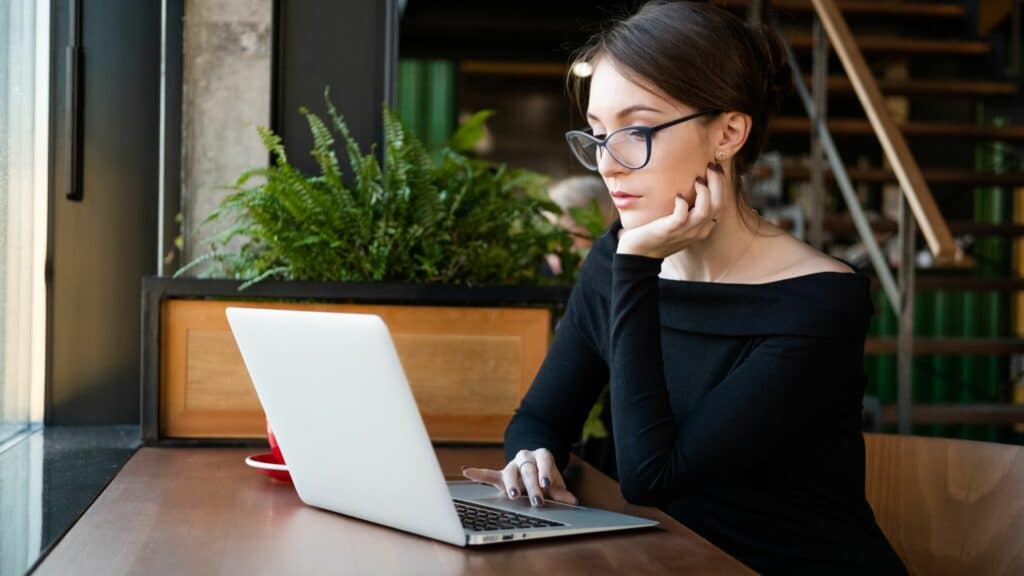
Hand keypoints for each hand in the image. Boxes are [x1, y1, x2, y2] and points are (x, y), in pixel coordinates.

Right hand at [461, 448, 577, 506]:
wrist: (535, 465)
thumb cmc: (545, 476)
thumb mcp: (555, 482)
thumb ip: (561, 492)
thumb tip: (572, 501)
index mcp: (541, 456)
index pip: (544, 460)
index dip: (544, 472)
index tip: (545, 484)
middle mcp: (526, 457)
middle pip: (527, 469)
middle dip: (531, 485)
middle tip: (537, 500)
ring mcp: (512, 465)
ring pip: (510, 471)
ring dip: (511, 483)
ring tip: (512, 495)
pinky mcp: (501, 475)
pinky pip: (489, 474)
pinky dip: (478, 473)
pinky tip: (467, 471)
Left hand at [617, 162, 724, 258]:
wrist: (639, 254)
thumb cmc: (658, 234)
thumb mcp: (680, 223)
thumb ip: (690, 209)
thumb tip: (692, 184)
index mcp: (703, 227)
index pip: (721, 204)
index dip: (721, 185)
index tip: (716, 168)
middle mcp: (698, 230)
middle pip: (718, 204)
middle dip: (718, 183)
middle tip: (712, 166)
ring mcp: (685, 231)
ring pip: (705, 210)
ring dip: (704, 192)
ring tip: (698, 179)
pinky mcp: (670, 230)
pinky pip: (682, 216)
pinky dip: (683, 204)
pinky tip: (678, 195)